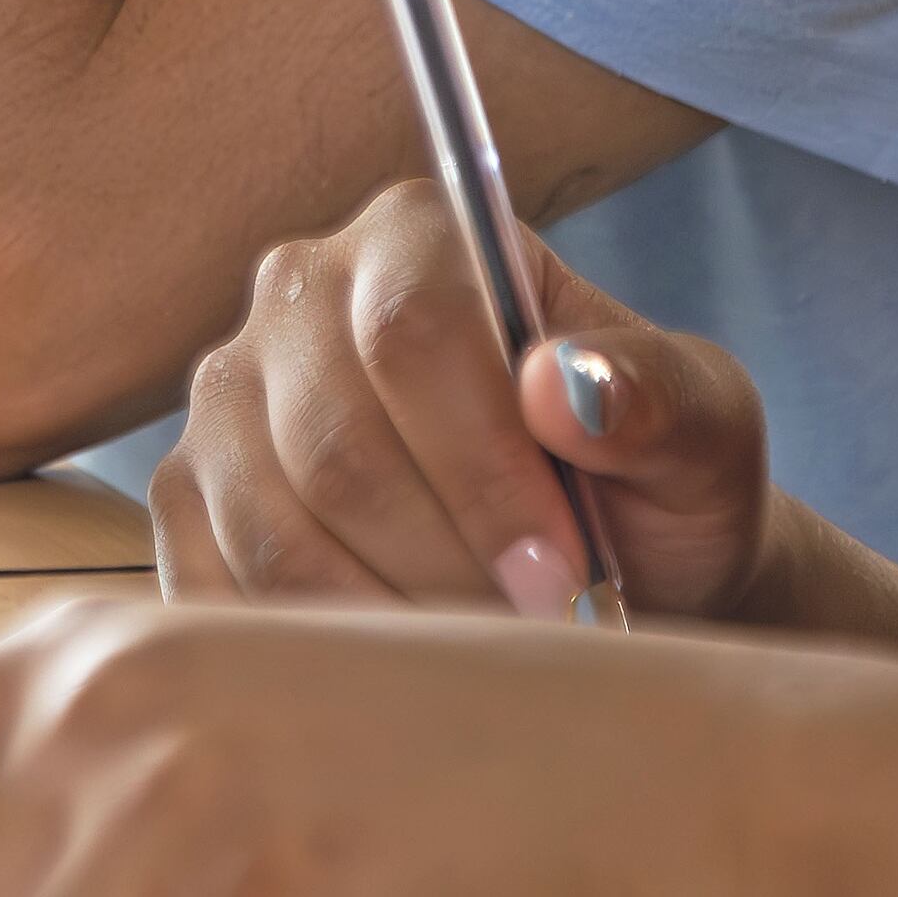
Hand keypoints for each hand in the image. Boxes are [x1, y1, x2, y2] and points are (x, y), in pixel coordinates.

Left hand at [0, 599, 880, 896]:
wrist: (711, 773)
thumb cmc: (479, 806)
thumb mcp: (245, 819)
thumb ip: (92, 861)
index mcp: (80, 673)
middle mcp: (92, 701)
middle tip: (210, 880)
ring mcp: (161, 767)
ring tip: (305, 866)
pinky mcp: (237, 828)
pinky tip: (329, 879)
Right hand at [151, 179, 788, 624]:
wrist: (600, 567)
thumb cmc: (652, 482)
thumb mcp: (705, 430)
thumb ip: (659, 396)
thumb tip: (565, 389)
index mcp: (417, 233)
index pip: (411, 333)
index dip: (485, 471)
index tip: (563, 573)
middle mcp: (299, 291)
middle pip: (336, 445)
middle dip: (449, 562)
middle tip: (534, 630)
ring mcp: (229, 397)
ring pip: (274, 533)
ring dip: (390, 619)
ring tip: (480, 648)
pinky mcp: (192, 498)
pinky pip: (219, 591)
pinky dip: (317, 653)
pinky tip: (402, 665)